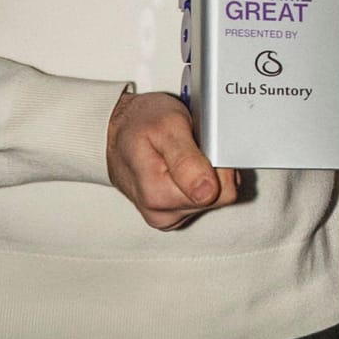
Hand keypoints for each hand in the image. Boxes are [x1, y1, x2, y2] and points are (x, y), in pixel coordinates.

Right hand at [107, 88, 239, 229]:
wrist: (117, 131)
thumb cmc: (139, 123)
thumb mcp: (166, 126)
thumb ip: (187, 159)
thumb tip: (206, 191)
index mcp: (159, 195)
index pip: (221, 192)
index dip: (220, 162)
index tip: (203, 143)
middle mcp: (162, 212)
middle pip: (219, 197)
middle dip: (212, 167)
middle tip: (191, 146)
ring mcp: (166, 216)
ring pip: (212, 199)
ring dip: (205, 173)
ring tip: (183, 154)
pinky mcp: (172, 214)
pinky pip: (203, 200)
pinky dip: (198, 180)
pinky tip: (183, 166)